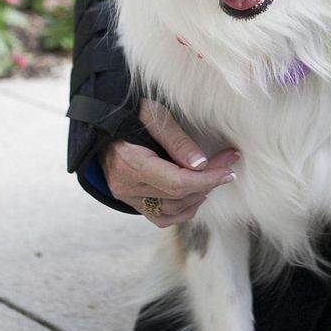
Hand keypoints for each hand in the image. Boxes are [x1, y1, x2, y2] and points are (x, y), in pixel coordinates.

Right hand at [100, 98, 239, 225]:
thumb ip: (176, 140)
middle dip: (209, 182)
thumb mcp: (153, 115)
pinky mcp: (132, 201)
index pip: (176, 183)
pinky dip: (182, 210)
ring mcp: (127, 197)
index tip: (228, 169)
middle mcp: (126, 186)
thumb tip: (201, 164)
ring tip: (214, 176)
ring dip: (198, 196)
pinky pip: (160, 217)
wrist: (102, 122)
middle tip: (228, 163)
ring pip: (171, 211)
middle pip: (177, 196)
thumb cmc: (128, 113)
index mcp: (130, 163)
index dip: (207, 179)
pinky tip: (196, 194)